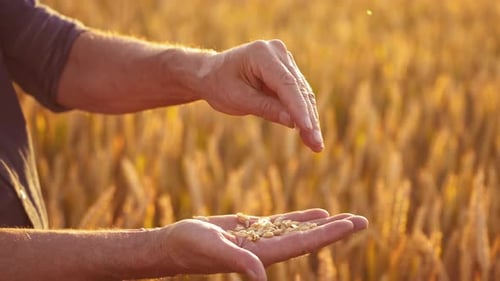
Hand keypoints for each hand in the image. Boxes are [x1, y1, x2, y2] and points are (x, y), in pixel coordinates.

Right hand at [158, 209, 367, 280]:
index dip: (329, 234)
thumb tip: (262, 276)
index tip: (352, 224)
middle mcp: (267, 249)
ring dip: (321, 224)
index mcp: (263, 254)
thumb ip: (239, 261)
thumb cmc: (189, 247)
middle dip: (335, 229)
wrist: (175, 244)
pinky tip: (314, 214)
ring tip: (344, 217)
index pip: (304, 243)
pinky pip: (281, 223)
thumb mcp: (214, 250)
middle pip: (309, 238)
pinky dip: (299, 218)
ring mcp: (261, 239)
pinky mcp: (251, 230)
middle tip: (363, 220)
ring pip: (298, 230)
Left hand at [199, 40, 323, 151]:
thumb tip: (293, 122)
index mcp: (261, 54)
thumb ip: (266, 108)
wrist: (210, 74)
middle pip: (298, 90)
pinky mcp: (287, 70)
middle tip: (317, 145)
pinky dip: (302, 113)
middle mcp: (277, 52)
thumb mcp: (238, 99)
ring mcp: (284, 59)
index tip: (308, 130)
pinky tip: (309, 133)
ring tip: (316, 145)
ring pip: (302, 93)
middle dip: (308, 119)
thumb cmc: (219, 84)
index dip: (299, 109)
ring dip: (310, 119)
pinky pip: (298, 94)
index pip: (286, 84)